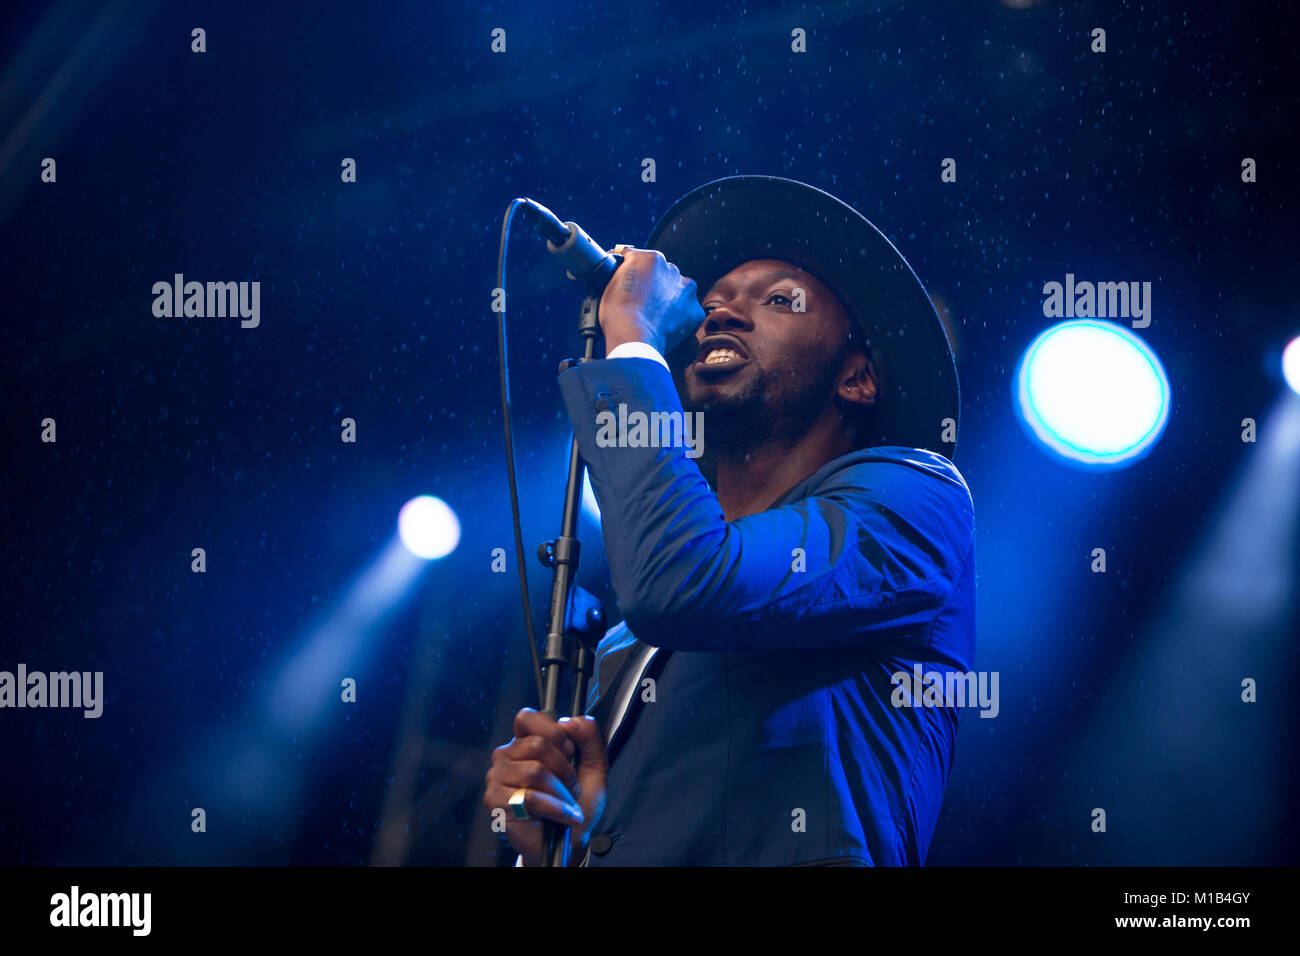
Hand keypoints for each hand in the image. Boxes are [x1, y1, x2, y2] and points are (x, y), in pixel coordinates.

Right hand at [483, 708, 607, 865]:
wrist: (570, 839)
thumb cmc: (577, 803)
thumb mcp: (594, 766)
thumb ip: (589, 737)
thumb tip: (572, 721)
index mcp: (526, 742)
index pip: (527, 718)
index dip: (554, 732)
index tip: (570, 751)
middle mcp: (508, 755)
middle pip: (538, 744)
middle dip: (565, 768)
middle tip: (573, 785)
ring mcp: (497, 777)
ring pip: (535, 771)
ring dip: (561, 791)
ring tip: (566, 802)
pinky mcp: (495, 800)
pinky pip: (528, 797)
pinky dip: (554, 808)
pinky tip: (562, 815)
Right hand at [598, 248, 705, 356]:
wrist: (634, 338)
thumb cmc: (617, 313)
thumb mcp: (611, 282)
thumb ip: (624, 271)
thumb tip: (624, 270)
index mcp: (651, 258)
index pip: (641, 259)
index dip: (633, 272)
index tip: (630, 284)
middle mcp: (672, 268)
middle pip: (662, 274)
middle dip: (654, 284)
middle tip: (642, 302)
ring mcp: (686, 289)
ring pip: (677, 290)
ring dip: (669, 299)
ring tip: (654, 315)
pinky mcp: (695, 309)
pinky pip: (687, 311)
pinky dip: (679, 317)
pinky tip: (665, 325)